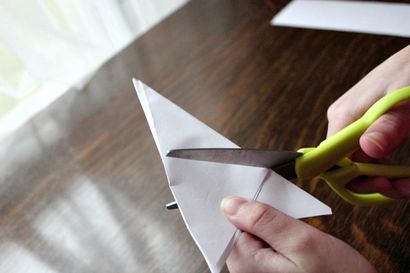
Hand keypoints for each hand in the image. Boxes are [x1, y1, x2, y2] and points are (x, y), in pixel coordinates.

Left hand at [222, 197, 375, 272]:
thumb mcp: (301, 242)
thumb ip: (264, 221)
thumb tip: (229, 203)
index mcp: (245, 263)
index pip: (226, 223)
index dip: (237, 201)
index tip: (245, 183)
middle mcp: (246, 269)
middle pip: (239, 226)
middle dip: (254, 208)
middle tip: (272, 195)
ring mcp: (259, 270)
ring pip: (254, 231)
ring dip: (267, 218)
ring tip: (283, 210)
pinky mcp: (272, 268)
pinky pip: (265, 240)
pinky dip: (274, 227)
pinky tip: (286, 223)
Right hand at [326, 45, 409, 197]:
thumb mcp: (404, 100)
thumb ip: (388, 126)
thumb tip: (368, 149)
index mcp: (343, 116)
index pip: (331, 159)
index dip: (352, 178)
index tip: (383, 184)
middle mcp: (342, 122)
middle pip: (344, 165)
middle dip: (371, 181)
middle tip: (402, 187)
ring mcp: (353, 124)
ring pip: (357, 162)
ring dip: (380, 177)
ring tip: (406, 182)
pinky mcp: (365, 125)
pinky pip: (367, 153)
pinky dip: (383, 166)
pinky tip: (400, 171)